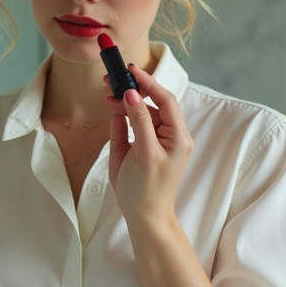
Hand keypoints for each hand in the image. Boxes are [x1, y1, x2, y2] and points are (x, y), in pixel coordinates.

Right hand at [104, 64, 193, 226]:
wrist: (142, 216)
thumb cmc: (148, 189)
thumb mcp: (144, 152)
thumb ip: (138, 120)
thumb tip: (132, 93)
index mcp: (177, 136)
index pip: (165, 100)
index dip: (149, 83)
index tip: (131, 70)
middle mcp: (168, 135)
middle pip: (152, 102)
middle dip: (134, 89)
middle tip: (114, 77)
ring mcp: (153, 140)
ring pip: (140, 112)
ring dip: (125, 101)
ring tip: (108, 94)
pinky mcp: (138, 146)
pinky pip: (130, 124)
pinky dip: (121, 115)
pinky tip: (112, 109)